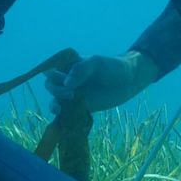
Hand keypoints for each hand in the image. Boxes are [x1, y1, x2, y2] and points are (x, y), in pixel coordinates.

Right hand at [43, 50, 158, 114]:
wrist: (129, 81)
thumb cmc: (113, 67)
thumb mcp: (96, 63)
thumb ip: (80, 69)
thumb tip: (66, 84)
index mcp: (68, 65)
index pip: (51, 69)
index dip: (52, 75)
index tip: (62, 80)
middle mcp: (68, 79)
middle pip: (51, 85)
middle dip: (56, 90)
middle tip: (71, 93)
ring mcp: (73, 94)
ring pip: (55, 100)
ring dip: (55, 105)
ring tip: (61, 108)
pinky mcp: (80, 107)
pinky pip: (66, 113)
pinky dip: (63, 116)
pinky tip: (64, 117)